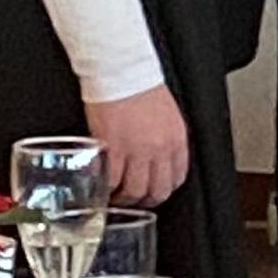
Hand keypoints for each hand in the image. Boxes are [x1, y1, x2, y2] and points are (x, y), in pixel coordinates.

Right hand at [86, 81, 188, 206]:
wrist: (123, 74)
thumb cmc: (142, 89)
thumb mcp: (168, 116)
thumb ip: (165, 139)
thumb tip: (158, 156)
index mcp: (176, 140)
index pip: (178, 177)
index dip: (165, 189)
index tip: (155, 192)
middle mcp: (160, 150)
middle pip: (158, 190)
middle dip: (146, 201)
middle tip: (135, 202)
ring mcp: (136, 152)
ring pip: (134, 190)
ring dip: (124, 199)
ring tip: (115, 198)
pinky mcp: (113, 150)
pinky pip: (111, 180)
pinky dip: (105, 188)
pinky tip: (100, 187)